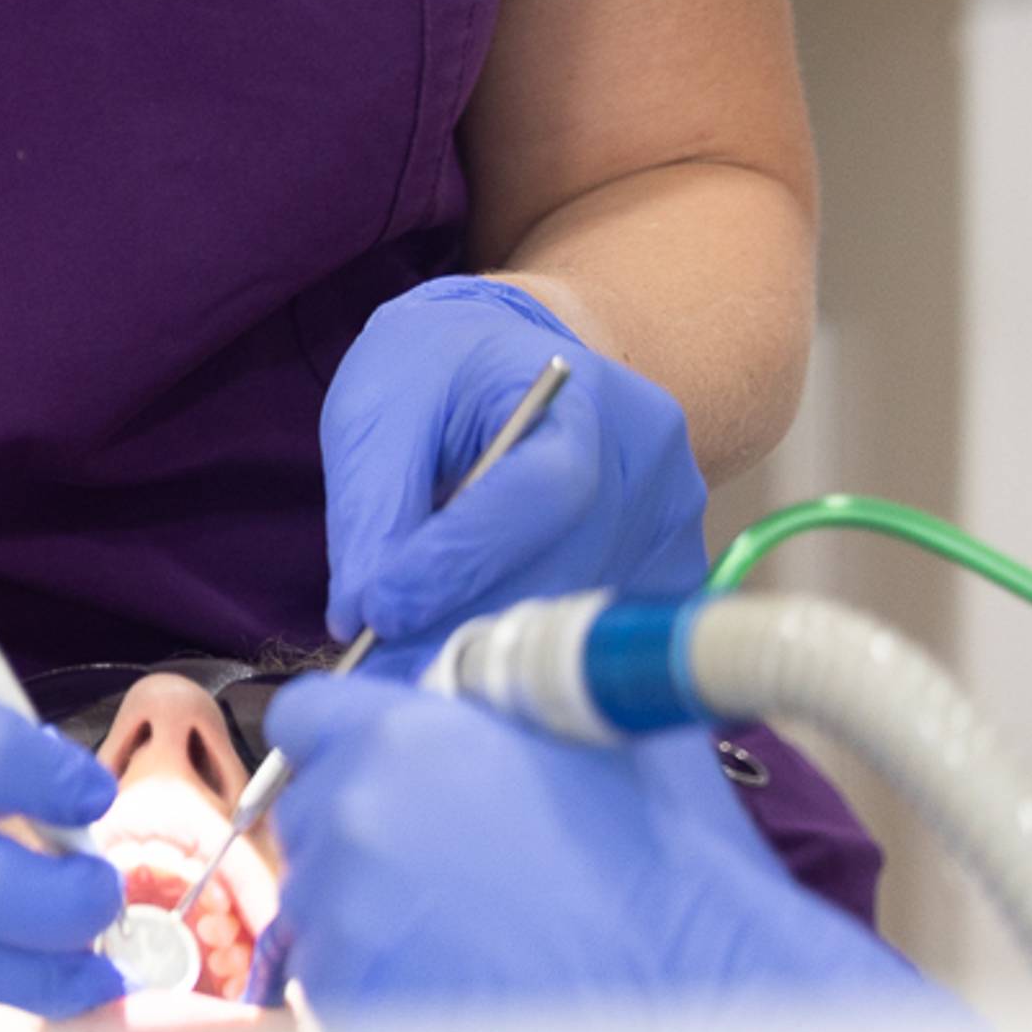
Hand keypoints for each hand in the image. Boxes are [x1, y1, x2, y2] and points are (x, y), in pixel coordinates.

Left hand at [261, 674, 937, 1015]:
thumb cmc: (672, 879)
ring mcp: (344, 913)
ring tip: (469, 933)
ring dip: (372, 912)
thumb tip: (500, 680)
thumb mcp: (603, 734)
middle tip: (448, 868)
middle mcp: (355, 814)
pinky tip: (462, 982)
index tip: (380, 768)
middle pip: (311, 811)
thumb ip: (518, 697)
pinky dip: (381, 982)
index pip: (306, 716)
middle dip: (365, 832)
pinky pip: (337, 979)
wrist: (701, 1008)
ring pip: (321, 902)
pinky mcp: (350, 999)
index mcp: (401, 735)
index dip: (345, 739)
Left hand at [323, 276, 707, 647]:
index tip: (381, 613)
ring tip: (413, 674)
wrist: (512, 357)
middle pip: (564, 566)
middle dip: (465, 624)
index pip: (538, 491)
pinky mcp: (669, 565)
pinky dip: (528, 652)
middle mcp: (647, 455)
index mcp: (581, 393)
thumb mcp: (381, 413)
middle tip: (383, 674)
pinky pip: (601, 629)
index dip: (459, 560)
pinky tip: (471, 656)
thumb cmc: (438, 373)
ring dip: (494, 651)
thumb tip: (360, 617)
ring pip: (579, 611)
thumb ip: (373, 509)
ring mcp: (671, 515)